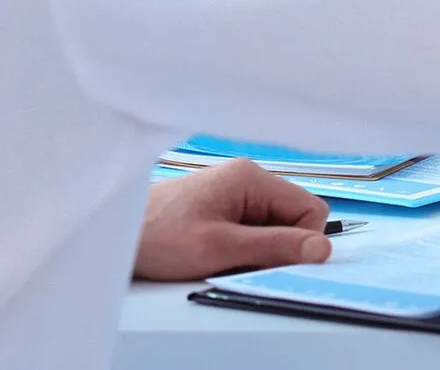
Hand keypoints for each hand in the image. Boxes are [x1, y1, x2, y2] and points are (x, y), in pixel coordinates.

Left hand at [133, 157, 332, 280]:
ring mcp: (234, 192)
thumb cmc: (159, 234)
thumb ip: (274, 247)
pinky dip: (242, 248)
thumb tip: (321, 249)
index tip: (273, 262)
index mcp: (250, 177)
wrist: (117, 233)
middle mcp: (246, 178)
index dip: (301, 241)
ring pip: (273, 227)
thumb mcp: (220, 248)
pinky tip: (216, 254)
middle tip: (240, 262)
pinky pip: (253, 230)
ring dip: (257, 250)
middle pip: (292, 218)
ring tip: (222, 258)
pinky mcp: (223, 206)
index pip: (309, 208)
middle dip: (276, 247)